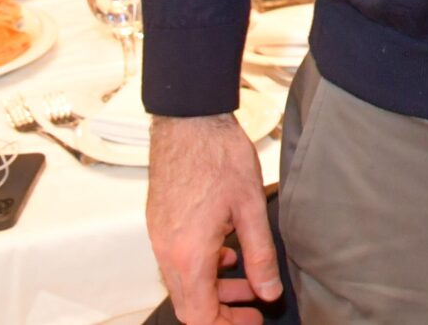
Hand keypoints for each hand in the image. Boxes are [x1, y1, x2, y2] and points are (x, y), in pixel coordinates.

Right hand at [149, 113, 282, 324]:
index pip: (200, 315)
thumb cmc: (219, 157)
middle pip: (189, 304)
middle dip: (222, 312)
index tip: (252, 319)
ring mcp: (159, 237)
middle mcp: (167, 251)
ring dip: (214, 289)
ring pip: (184, 282)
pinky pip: (178, 260)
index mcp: (189, 255)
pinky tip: (228, 251)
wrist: (190, 122)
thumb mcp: (251, 208)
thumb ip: (260, 256)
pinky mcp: (160, 224)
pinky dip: (202, 267)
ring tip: (248, 280)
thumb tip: (268, 291)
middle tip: (253, 307)